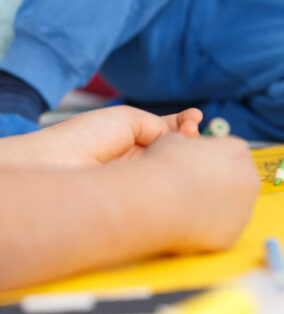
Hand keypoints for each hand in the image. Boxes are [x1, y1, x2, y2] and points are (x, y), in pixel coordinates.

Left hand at [0, 105, 202, 167]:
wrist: (58, 166)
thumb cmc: (84, 139)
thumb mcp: (128, 119)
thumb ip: (159, 126)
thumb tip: (180, 139)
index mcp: (134, 138)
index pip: (168, 131)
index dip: (185, 124)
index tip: (196, 117)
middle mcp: (141, 158)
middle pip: (177, 147)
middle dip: (191, 136)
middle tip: (195, 128)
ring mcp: (143, 176)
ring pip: (176, 163)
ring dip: (188, 148)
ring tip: (192, 134)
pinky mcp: (144, 196)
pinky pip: (169, 182)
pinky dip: (181, 167)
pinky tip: (188, 155)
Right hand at [143, 134, 260, 252]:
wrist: (160, 200)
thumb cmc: (166, 166)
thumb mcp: (174, 140)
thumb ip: (189, 143)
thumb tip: (186, 148)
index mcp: (239, 151)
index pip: (230, 155)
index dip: (209, 162)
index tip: (192, 169)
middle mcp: (250, 179)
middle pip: (237, 181)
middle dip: (217, 186)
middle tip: (190, 191)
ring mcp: (245, 209)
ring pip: (231, 208)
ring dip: (214, 208)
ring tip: (185, 208)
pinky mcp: (234, 234)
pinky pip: (221, 230)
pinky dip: (207, 229)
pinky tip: (188, 225)